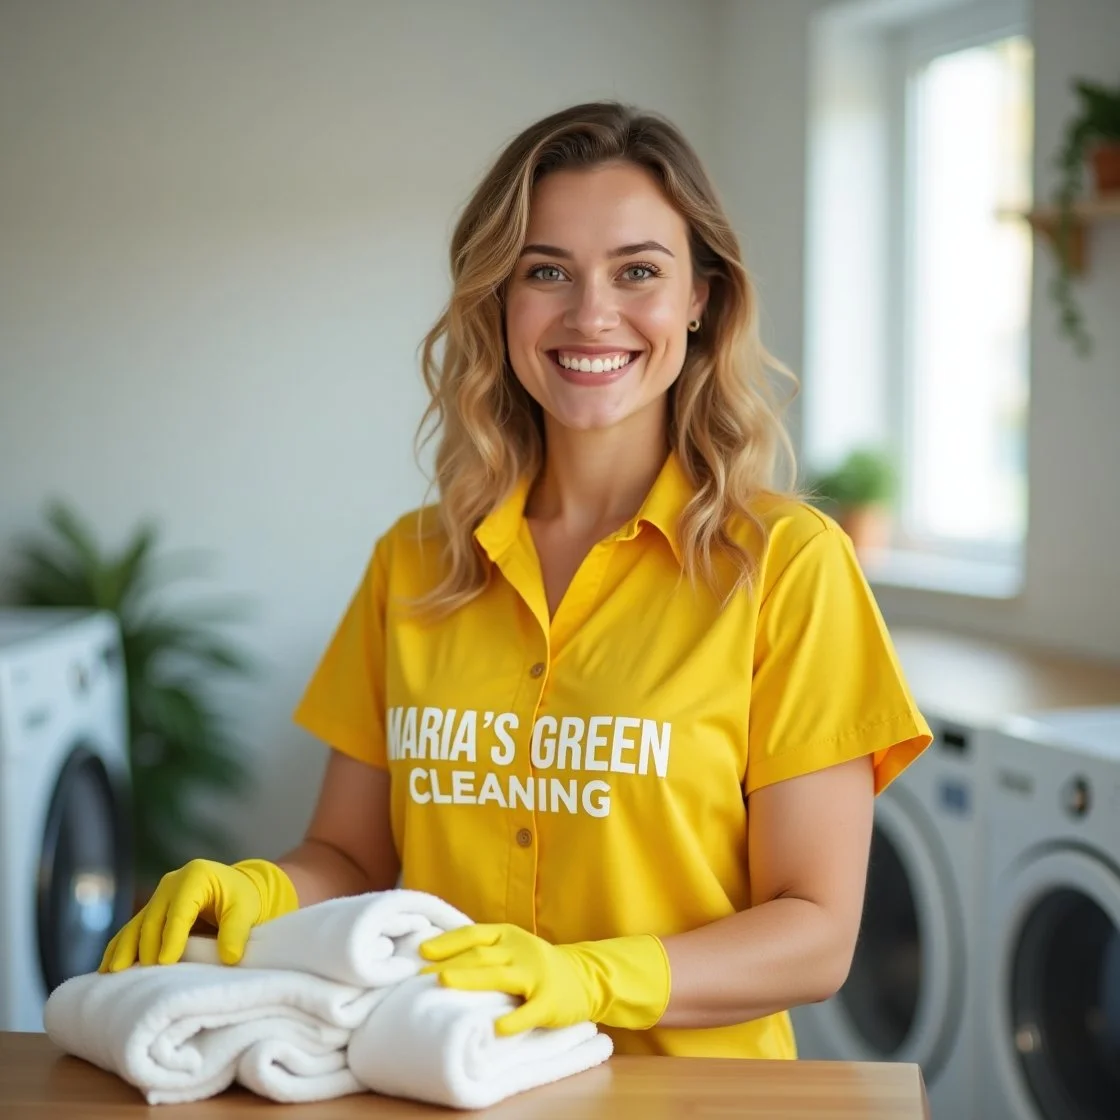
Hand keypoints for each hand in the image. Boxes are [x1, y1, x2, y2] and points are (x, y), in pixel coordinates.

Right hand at [99, 858, 297, 971]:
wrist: (235, 888)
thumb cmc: (241, 898)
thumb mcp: (245, 910)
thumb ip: (237, 931)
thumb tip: (229, 957)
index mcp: (195, 876)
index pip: (180, 909)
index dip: (171, 936)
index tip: (165, 962)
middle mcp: (171, 883)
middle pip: (154, 918)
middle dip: (147, 947)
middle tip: (144, 976)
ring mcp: (158, 897)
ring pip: (135, 925)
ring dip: (123, 950)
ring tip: (113, 974)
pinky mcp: (150, 911)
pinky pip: (130, 930)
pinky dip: (119, 949)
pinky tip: (106, 968)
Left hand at [418, 923, 669, 1035]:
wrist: (586, 978)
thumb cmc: (535, 965)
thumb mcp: (512, 948)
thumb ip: (483, 951)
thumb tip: (434, 958)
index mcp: (508, 936)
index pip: (474, 934)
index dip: (448, 942)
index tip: (421, 952)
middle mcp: (521, 950)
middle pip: (482, 955)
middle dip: (450, 964)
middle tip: (422, 976)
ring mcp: (537, 975)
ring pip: (500, 976)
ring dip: (471, 979)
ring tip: (446, 982)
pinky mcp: (550, 1001)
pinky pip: (530, 1011)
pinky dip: (514, 1019)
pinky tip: (496, 1028)